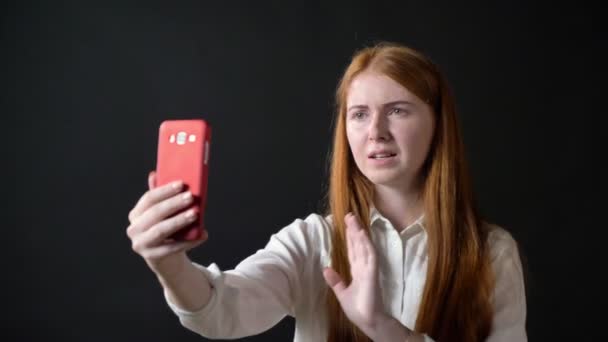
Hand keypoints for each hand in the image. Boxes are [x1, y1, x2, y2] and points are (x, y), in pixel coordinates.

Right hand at [126, 171, 207, 277]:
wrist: (166, 259)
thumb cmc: (166, 231)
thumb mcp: (163, 213)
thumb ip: (161, 196)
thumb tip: (155, 173)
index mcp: (136, 214)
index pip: (148, 198)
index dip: (165, 190)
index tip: (181, 184)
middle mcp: (134, 229)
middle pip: (154, 212)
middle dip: (174, 204)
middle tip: (191, 197)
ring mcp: (141, 244)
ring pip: (161, 230)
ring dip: (179, 220)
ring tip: (195, 214)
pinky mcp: (152, 257)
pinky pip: (172, 247)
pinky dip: (188, 241)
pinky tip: (201, 234)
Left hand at [322, 213, 386, 336]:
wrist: (367, 320)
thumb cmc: (358, 309)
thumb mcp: (342, 293)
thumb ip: (335, 281)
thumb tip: (325, 268)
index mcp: (358, 271)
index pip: (353, 250)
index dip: (350, 238)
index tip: (346, 225)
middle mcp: (364, 267)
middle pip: (358, 245)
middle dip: (354, 230)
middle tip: (349, 215)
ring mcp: (369, 268)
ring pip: (364, 246)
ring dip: (359, 232)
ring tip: (353, 219)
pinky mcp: (372, 273)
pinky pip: (370, 255)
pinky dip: (366, 244)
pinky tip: (362, 234)